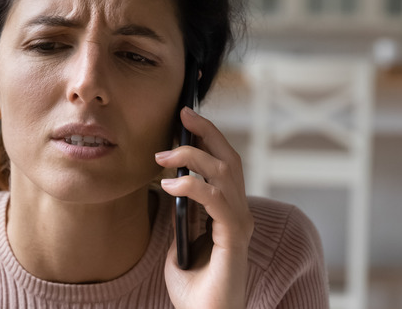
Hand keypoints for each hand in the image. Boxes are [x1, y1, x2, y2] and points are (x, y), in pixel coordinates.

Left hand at [156, 108, 253, 308]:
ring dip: (193, 157)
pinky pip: (216, 199)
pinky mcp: (234, 238)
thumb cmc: (194, 289)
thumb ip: (180, 216)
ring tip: (162, 156)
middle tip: (183, 113)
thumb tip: (169, 187)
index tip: (185, 117)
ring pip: (225, 172)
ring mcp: (239, 224)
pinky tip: (169, 184)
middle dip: (207, 132)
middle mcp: (239, 213)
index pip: (224, 165)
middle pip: (230, 159)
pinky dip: (192, 185)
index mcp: (228, 212)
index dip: (208, 138)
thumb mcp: (180, 243)